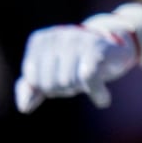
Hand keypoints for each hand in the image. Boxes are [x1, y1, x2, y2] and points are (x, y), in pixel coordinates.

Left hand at [15, 17, 139, 112]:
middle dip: (64, 89)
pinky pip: (89, 78)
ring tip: (91, 79)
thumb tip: (25, 107)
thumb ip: (31, 88)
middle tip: (78, 78)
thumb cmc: (78, 60)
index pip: (34, 80)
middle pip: (50, 83)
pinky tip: (103, 100)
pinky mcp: (98, 47)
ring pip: (68, 82)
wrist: (116, 46)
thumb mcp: (51, 72)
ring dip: (81, 89)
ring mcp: (79, 39)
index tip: (62, 75)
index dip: (48, 86)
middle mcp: (59, 35)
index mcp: (42, 40)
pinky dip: (97, 94)